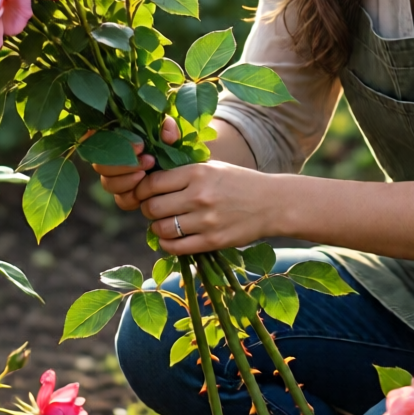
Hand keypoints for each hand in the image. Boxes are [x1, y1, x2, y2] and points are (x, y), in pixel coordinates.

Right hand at [92, 116, 179, 210]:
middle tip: (149, 161)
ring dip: (127, 180)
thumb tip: (166, 125)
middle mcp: (111, 158)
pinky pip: (121, 200)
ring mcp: (116, 179)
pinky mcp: (126, 196)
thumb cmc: (172, 148)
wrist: (180, 172)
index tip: (141, 146)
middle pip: (101, 165)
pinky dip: (132, 197)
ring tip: (146, 175)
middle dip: (124, 164)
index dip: (113, 143)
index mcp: (117, 139)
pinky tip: (146, 192)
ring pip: (108, 183)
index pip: (99, 139)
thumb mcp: (171, 136)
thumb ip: (168, 130)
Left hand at [132, 160, 277, 254]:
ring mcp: (206, 220)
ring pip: (161, 228)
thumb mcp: (212, 167)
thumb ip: (183, 173)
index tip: (144, 193)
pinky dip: (167, 244)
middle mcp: (199, 195)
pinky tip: (172, 238)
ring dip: (157, 228)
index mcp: (197, 172)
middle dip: (147, 209)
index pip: (152, 183)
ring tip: (164, 224)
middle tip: (154, 210)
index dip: (142, 189)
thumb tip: (149, 182)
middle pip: (152, 207)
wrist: (272, 203)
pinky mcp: (212, 241)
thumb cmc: (238, 182)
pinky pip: (176, 247)